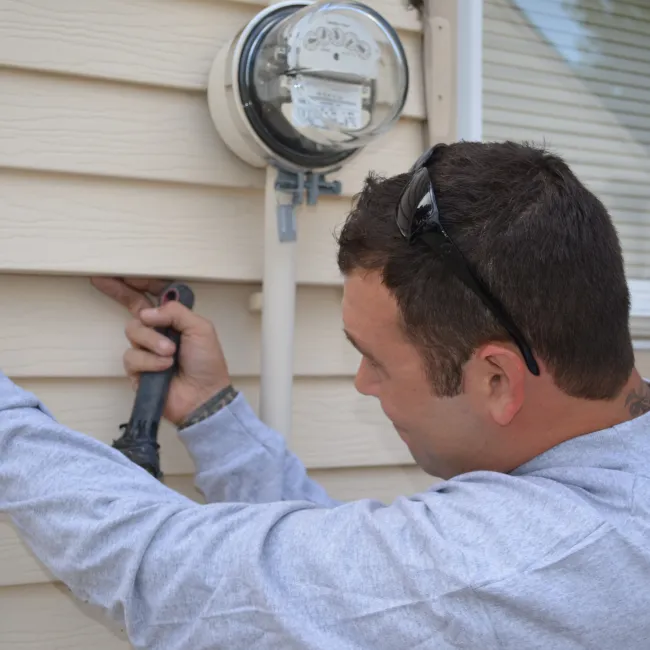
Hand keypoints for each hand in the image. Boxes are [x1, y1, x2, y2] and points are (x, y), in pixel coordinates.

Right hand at [90, 277, 231, 425]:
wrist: (204, 395)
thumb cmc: (207, 363)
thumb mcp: (200, 328)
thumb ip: (176, 312)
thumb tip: (146, 312)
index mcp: (174, 319)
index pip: (154, 296)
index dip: (140, 284)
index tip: (125, 274)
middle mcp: (158, 331)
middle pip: (133, 306)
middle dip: (118, 291)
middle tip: (101, 280)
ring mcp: (146, 349)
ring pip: (133, 331)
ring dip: (152, 341)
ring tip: (170, 353)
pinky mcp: (137, 369)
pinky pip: (132, 356)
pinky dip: (150, 361)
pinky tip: (165, 368)